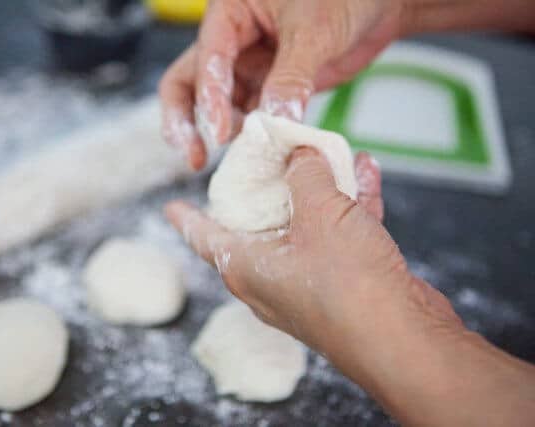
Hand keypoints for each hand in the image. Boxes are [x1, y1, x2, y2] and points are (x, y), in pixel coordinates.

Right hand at [159, 0, 405, 169]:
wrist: (381, 6)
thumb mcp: (315, 31)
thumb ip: (290, 77)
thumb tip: (272, 122)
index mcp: (231, 11)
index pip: (207, 58)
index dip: (208, 97)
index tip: (220, 133)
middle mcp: (232, 40)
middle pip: (188, 83)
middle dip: (186, 120)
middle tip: (195, 155)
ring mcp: (249, 66)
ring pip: (217, 104)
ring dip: (221, 132)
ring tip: (237, 159)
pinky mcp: (268, 87)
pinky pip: (250, 115)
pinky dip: (251, 136)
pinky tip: (258, 155)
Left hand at [166, 148, 460, 364]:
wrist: (405, 339)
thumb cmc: (348, 282)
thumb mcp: (319, 211)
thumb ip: (304, 174)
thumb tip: (300, 154)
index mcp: (246, 266)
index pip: (203, 237)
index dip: (186, 218)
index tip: (171, 206)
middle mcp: (271, 278)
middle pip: (256, 224)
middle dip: (263, 189)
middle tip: (262, 160)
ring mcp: (309, 283)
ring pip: (305, 224)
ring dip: (320, 187)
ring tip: (327, 151)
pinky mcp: (345, 283)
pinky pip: (340, 234)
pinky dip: (350, 204)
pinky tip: (365, 170)